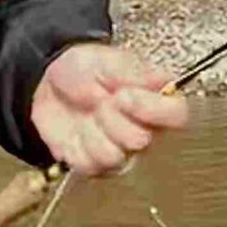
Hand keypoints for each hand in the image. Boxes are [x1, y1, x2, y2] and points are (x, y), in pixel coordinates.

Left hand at [30, 43, 188, 176]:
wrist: (50, 81)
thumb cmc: (84, 69)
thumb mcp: (109, 60)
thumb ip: (135, 72)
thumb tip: (163, 81)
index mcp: (155, 102)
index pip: (177, 116)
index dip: (151, 109)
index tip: (125, 94)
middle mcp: (144, 131)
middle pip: (142, 141)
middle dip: (113, 118)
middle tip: (102, 100)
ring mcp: (121, 152)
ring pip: (114, 156)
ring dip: (93, 132)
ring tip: (88, 115)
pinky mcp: (95, 166)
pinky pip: (89, 165)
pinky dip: (76, 146)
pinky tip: (76, 132)